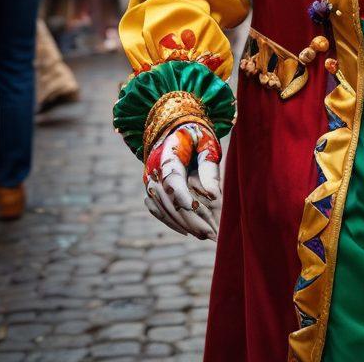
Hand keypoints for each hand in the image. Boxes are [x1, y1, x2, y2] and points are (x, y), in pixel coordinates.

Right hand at [143, 122, 221, 240]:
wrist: (175, 128)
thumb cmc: (196, 136)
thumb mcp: (207, 144)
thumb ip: (209, 168)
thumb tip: (214, 196)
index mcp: (168, 154)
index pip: (172, 179)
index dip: (182, 195)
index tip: (196, 208)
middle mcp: (153, 169)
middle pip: (168, 198)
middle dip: (189, 217)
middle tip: (210, 232)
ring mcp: (149, 180)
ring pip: (162, 207)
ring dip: (182, 223)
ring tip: (204, 235)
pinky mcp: (150, 189)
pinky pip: (156, 209)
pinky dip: (170, 221)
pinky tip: (187, 231)